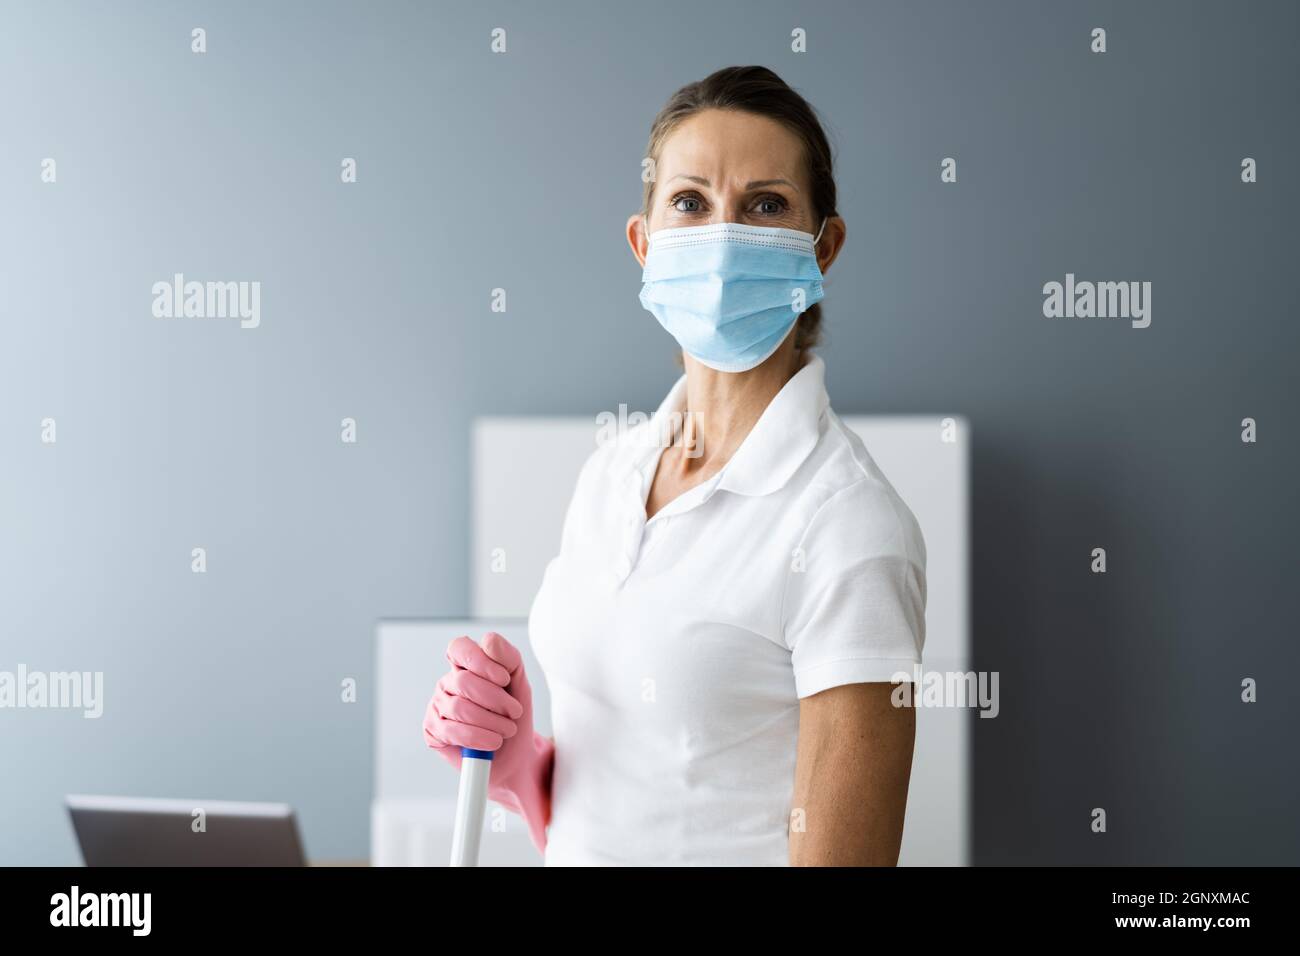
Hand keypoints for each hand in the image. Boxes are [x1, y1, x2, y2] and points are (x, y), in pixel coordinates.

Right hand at [422, 631, 552, 852]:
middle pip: (464, 682)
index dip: (480, 661)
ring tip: (507, 730)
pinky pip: (450, 731)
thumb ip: (508, 657)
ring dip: (490, 722)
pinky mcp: (432, 731)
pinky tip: (491, 742)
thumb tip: (488, 640)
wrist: (514, 755)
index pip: (459, 648)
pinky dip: (477, 738)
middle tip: (514, 713)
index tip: (505, 680)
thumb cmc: (514, 715)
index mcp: (466, 665)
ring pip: (459, 708)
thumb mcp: (519, 683)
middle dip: (495, 700)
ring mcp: (437, 706)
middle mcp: (448, 682)